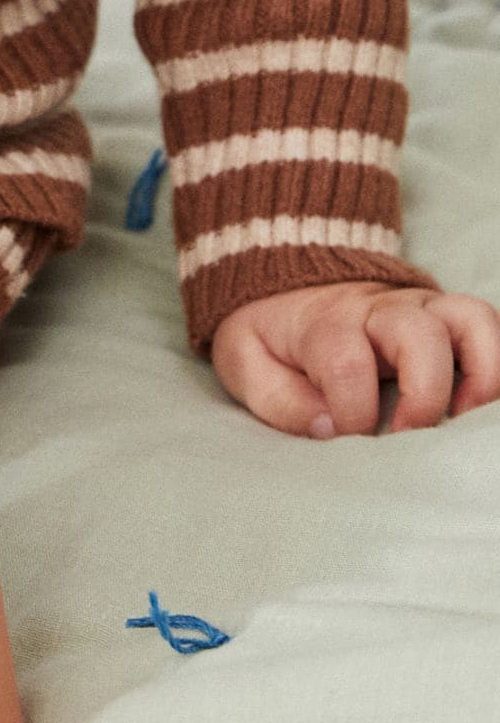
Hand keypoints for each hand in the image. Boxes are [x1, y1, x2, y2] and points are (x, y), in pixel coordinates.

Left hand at [211, 279, 499, 437]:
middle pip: (419, 333)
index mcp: (324, 321)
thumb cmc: (271, 334)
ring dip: (482, 374)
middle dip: (424, 395)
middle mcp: (380, 308)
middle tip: (409, 440)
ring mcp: (420, 308)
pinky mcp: (446, 317)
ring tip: (463, 421)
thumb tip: (329, 430)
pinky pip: (487, 326)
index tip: (347, 439)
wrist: (289, 282)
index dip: (352, 411)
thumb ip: (279, 400)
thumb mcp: (246, 363)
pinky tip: (477, 407)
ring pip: (472, 319)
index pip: (346, 361)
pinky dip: (495, 365)